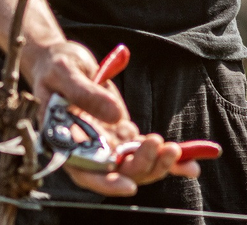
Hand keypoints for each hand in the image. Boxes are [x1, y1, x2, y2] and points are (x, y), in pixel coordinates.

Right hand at [22, 40, 197, 194]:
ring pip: (135, 165)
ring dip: (159, 163)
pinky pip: (146, 150)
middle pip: (117, 171)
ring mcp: (107, 144)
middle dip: (142, 165)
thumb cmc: (56, 68)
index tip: (129, 185)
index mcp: (66, 141)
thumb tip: (117, 116)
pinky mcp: (122, 134)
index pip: (85, 172)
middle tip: (163, 146)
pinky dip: (168, 157)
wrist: (61, 62)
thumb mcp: (66, 73)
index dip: (106, 182)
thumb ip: (86, 93)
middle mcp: (88, 149)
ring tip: (177, 150)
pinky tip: (191, 161)